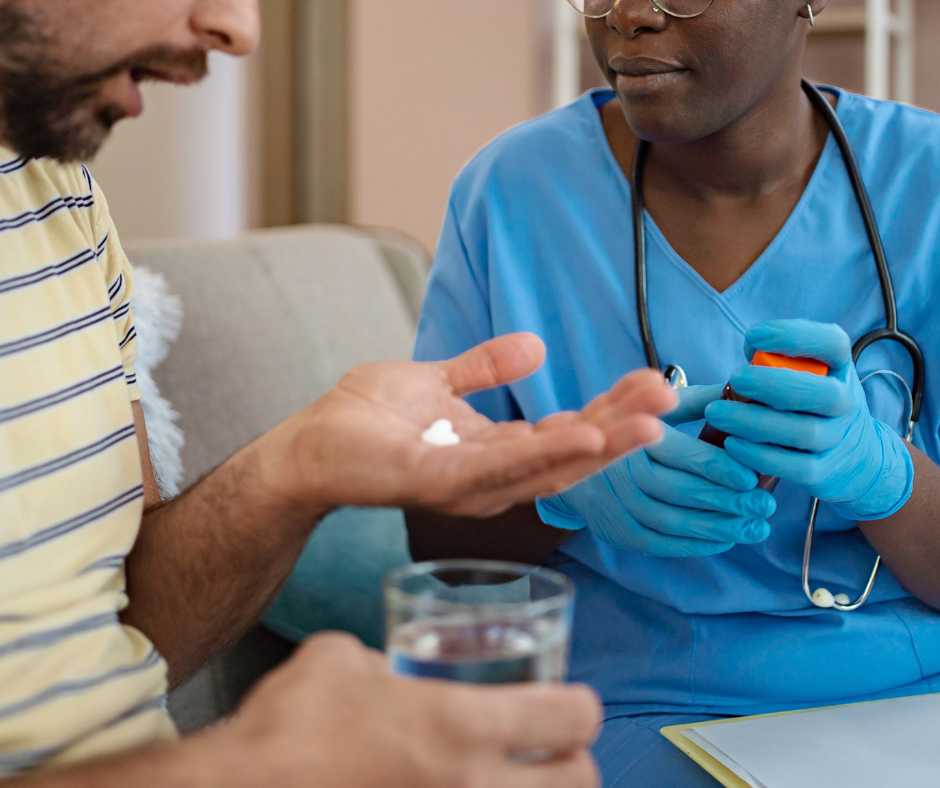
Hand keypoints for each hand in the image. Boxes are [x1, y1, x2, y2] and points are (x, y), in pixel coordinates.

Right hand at [222, 633, 600, 787]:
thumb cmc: (291, 723)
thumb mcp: (340, 657)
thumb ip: (381, 660)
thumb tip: (385, 671)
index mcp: (462, 726)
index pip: (569, 716)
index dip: (580, 706)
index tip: (571, 702)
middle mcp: (473, 787)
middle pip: (580, 785)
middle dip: (577, 766)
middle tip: (557, 755)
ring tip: (517, 783)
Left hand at [266, 333, 675, 517]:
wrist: (306, 444)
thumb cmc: (365, 419)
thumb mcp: (436, 382)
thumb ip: (483, 368)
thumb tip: (537, 345)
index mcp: (494, 450)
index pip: (565, 430)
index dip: (610, 409)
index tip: (652, 382)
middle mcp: (490, 476)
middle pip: (568, 453)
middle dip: (620, 428)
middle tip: (669, 399)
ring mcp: (465, 484)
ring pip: (546, 466)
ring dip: (599, 445)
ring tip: (647, 422)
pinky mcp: (435, 482)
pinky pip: (498, 468)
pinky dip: (544, 453)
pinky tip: (583, 434)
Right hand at [538, 385, 775, 557]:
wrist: (563, 458)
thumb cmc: (615, 426)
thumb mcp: (646, 401)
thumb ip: (690, 398)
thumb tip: (736, 394)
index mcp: (630, 436)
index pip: (680, 455)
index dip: (718, 468)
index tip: (750, 477)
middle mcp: (619, 473)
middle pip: (680, 492)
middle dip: (727, 501)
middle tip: (764, 504)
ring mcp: (616, 506)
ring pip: (673, 522)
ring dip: (718, 527)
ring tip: (754, 527)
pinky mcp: (616, 531)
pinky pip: (660, 543)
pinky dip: (695, 544)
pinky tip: (724, 539)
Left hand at [703, 319, 913, 520]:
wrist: (854, 455)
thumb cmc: (810, 402)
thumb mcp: (804, 372)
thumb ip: (777, 357)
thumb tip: (752, 346)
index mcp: (840, 367)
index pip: (832, 344)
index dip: (794, 336)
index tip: (753, 337)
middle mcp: (845, 402)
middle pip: (822, 394)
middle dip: (773, 385)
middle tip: (735, 379)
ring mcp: (837, 439)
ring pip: (803, 432)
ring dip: (755, 422)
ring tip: (717, 413)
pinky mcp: (824, 471)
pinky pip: (793, 467)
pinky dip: (760, 455)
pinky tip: (732, 444)